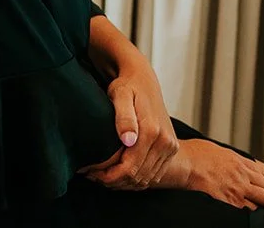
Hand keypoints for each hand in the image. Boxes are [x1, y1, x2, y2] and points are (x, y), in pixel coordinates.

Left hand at [81, 68, 179, 189]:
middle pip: (138, 177)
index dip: (109, 176)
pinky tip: (120, 172)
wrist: (143, 80)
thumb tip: (128, 140)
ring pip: (146, 179)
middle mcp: (165, 141)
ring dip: (125, 183)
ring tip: (104, 175)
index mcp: (152, 131)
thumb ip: (124, 117)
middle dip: (114, 181)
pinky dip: (137, 179)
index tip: (92, 173)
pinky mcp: (171, 149)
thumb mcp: (120, 95)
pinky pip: (154, 174)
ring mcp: (170, 146)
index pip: (130, 168)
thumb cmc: (127, 86)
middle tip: (94, 176)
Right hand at [163, 139, 263, 213]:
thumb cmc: (195, 154)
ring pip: (262, 203)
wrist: (185, 163)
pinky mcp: (228, 201)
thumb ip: (231, 158)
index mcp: (240, 162)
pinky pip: (246, 212)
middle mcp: (242, 176)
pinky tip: (250, 219)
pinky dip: (251, 216)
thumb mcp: (218, 150)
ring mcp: (237, 190)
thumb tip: (235, 162)